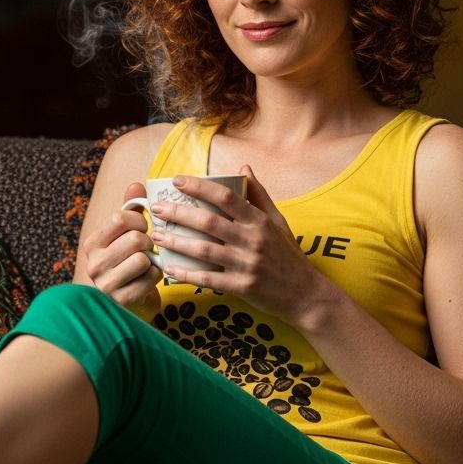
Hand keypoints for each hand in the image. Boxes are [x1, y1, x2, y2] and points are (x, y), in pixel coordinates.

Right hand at [81, 182, 162, 311]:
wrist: (124, 300)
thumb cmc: (126, 261)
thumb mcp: (124, 234)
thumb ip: (130, 208)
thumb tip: (137, 185)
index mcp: (92, 242)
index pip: (120, 218)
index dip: (139, 219)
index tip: (142, 226)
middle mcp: (94, 263)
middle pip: (134, 238)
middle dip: (148, 241)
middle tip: (146, 248)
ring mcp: (106, 283)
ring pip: (143, 258)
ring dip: (152, 260)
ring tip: (146, 263)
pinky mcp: (121, 299)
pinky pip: (151, 277)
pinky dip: (155, 275)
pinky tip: (147, 277)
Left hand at [147, 166, 330, 325]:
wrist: (306, 294)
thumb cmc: (288, 255)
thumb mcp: (278, 221)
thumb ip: (260, 195)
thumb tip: (244, 168)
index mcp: (260, 221)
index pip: (226, 197)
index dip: (199, 187)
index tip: (177, 180)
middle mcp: (253, 240)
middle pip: (209, 222)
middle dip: (179, 213)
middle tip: (157, 208)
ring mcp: (247, 264)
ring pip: (204, 250)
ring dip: (176, 241)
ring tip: (156, 235)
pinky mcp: (242, 287)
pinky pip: (209, 279)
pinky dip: (187, 273)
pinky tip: (169, 268)